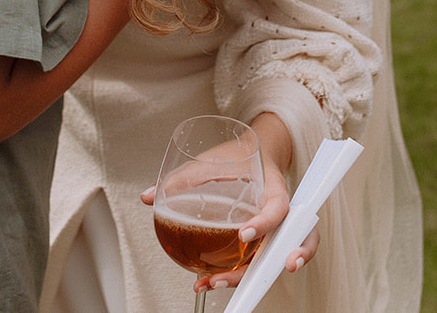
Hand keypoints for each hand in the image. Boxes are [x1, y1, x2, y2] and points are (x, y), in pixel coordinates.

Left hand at [140, 112, 317, 292]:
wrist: (258, 153)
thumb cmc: (240, 156)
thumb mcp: (213, 160)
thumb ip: (183, 178)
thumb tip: (149, 196)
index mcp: (273, 191)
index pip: (277, 209)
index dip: (264, 224)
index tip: (243, 234)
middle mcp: (279, 215)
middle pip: (287, 244)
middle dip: (272, 265)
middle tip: (240, 277)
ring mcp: (274, 231)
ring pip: (272, 259)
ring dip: (247, 278)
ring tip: (215, 283)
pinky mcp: (262, 242)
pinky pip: (256, 262)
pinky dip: (236, 275)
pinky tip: (211, 280)